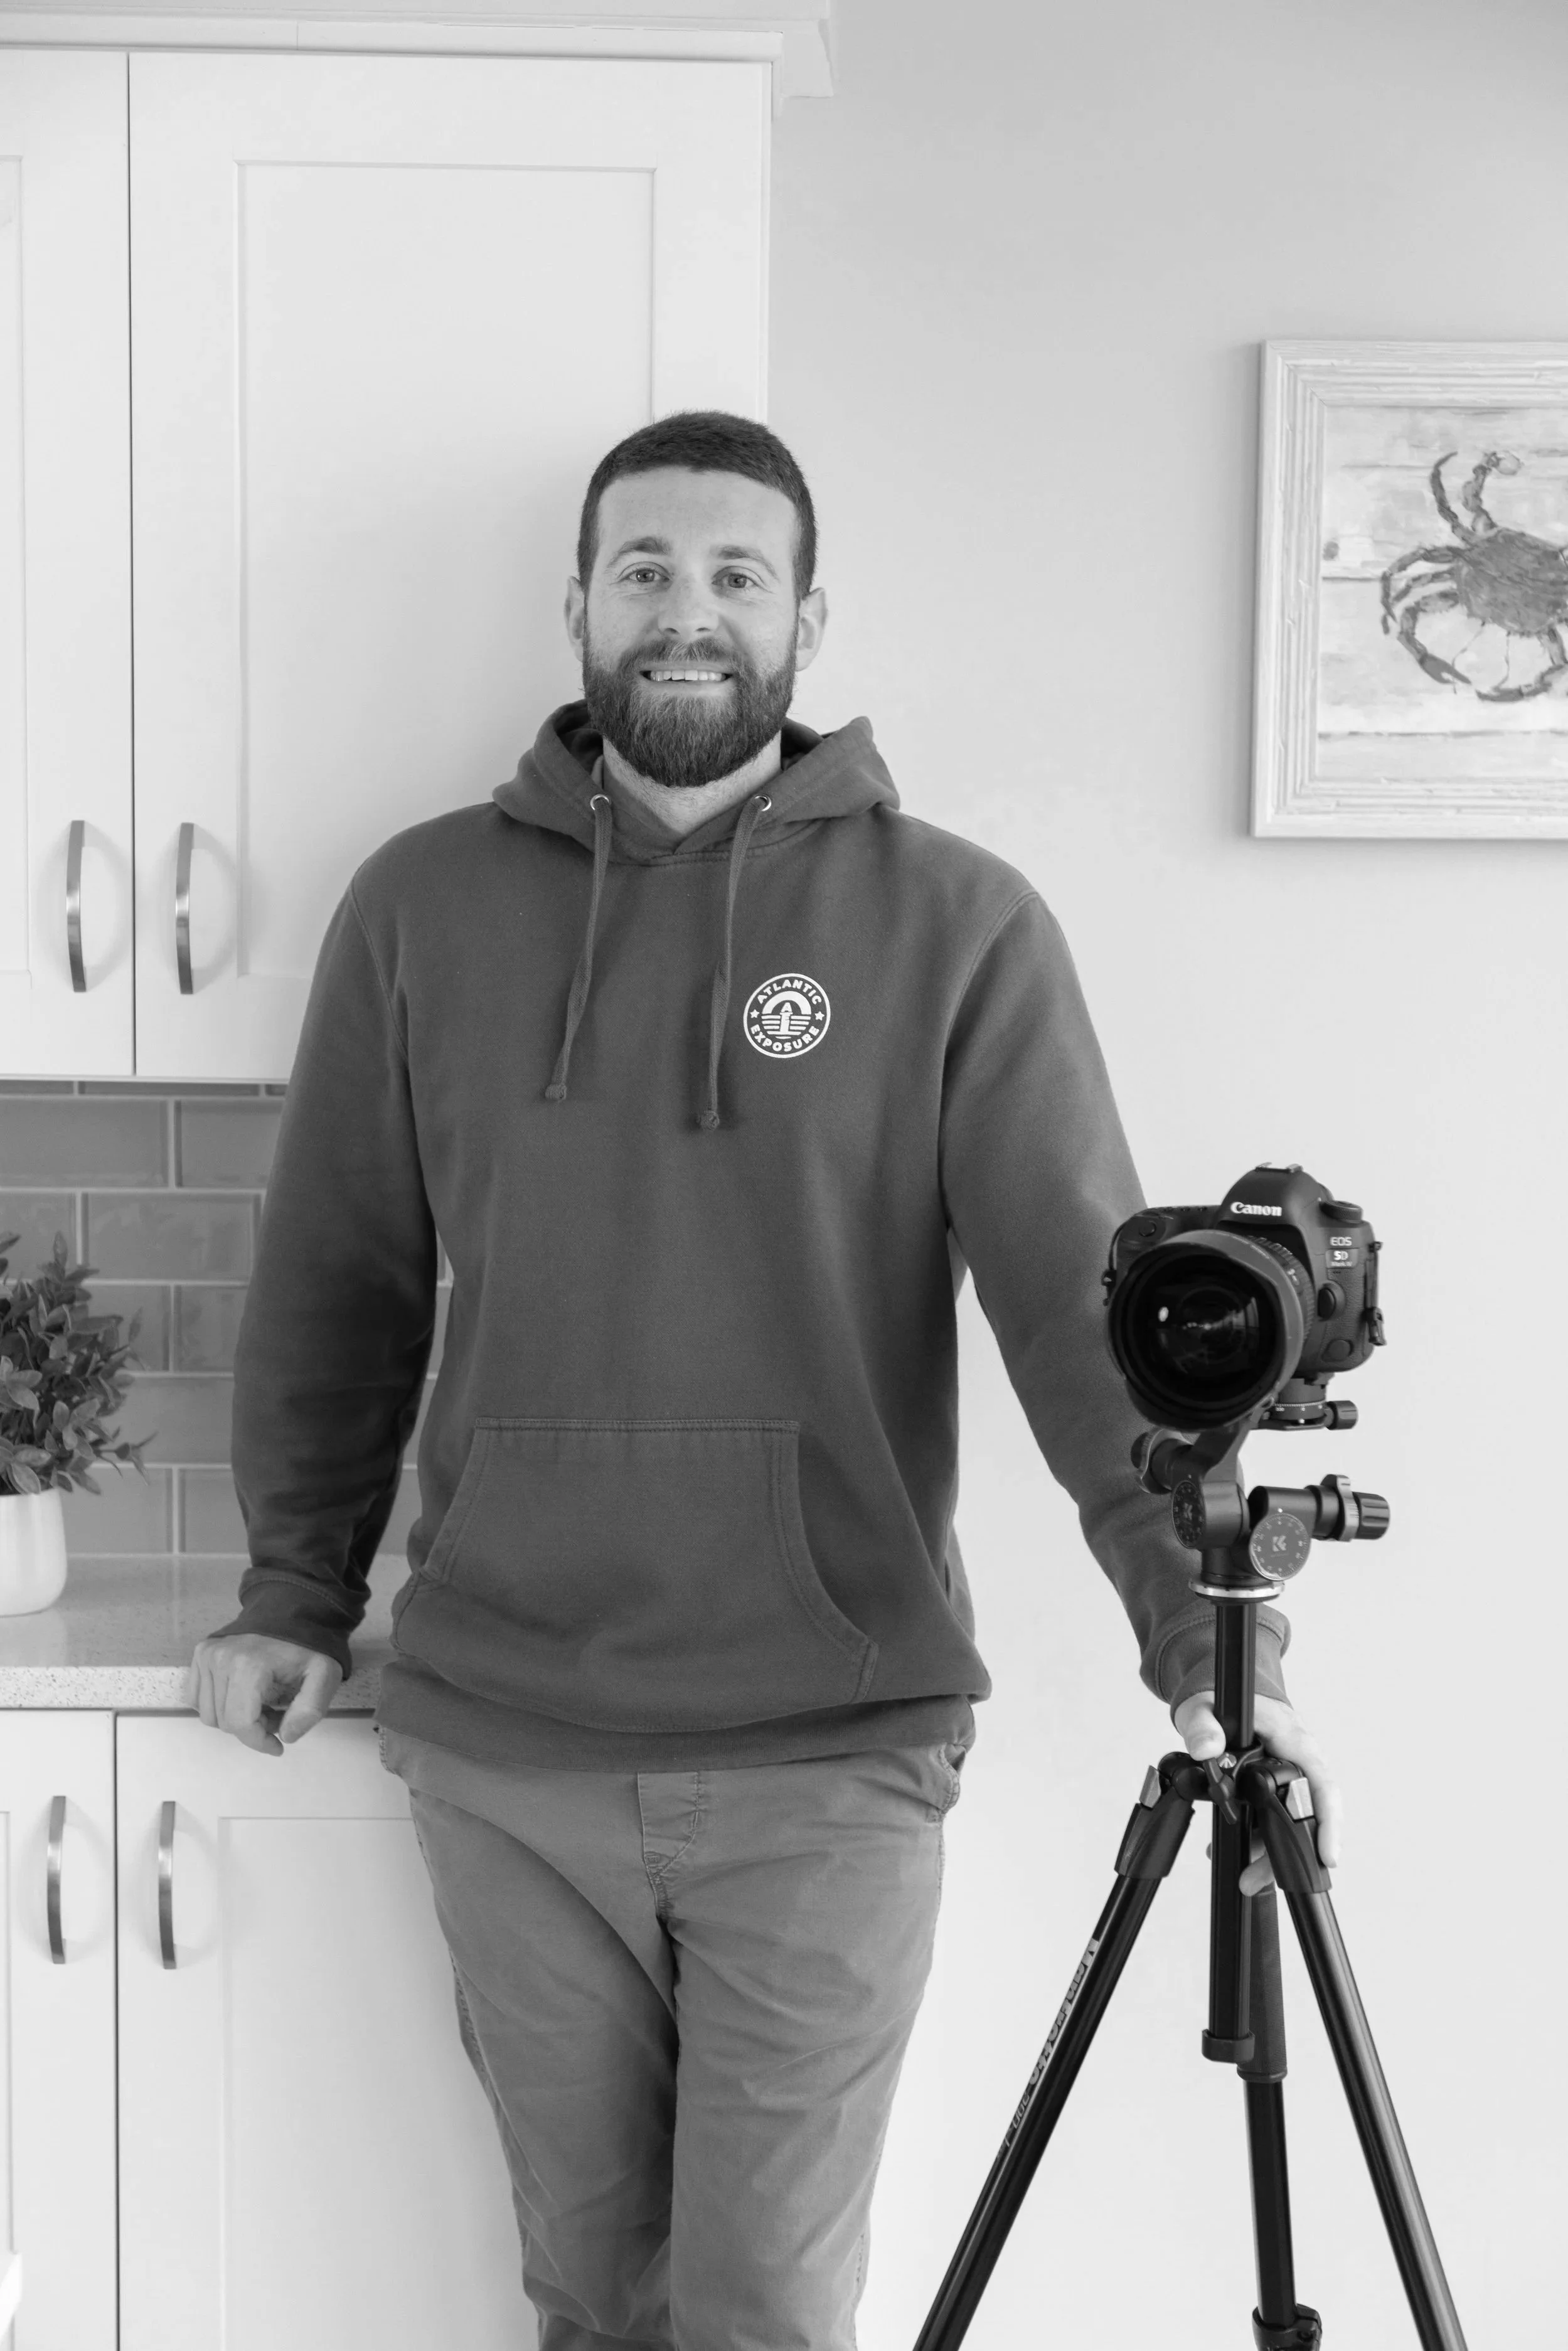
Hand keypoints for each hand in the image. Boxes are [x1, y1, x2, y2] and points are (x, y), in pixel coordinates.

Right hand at [184, 1633, 343, 1755]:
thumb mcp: (325, 1675)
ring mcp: (208, 1654)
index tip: (277, 1746)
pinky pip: (196, 1698)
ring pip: (209, 1714)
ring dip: (234, 1718)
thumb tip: (286, 1736)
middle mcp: (221, 1659)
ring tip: (261, 1704)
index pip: (240, 1723)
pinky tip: (242, 1696)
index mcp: (249, 1665)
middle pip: (225, 1722)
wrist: (293, 1609)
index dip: (259, 1743)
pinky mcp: (202, 1653)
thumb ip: (310, 1709)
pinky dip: (217, 1705)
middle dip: (251, 1729)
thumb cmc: (308, 1645)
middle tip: (276, 1716)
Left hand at [1173, 1690, 1339, 1894]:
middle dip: (1288, 1851)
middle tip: (1258, 1878)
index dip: (1328, 1820)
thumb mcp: (1202, 1708)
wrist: (1218, 1694)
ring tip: (1246, 1877)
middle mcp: (1298, 1759)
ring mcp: (1288, 1775)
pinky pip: (1273, 1817)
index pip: (1320, 1781)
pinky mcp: (1274, 1787)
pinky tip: (1238, 1852)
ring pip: (1289, 1821)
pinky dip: (1258, 1837)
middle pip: (1307, 1813)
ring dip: (1269, 1851)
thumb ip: (1201, 1726)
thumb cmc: (1218, 1696)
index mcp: (1292, 1737)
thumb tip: (1206, 1748)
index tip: (1327, 1855)